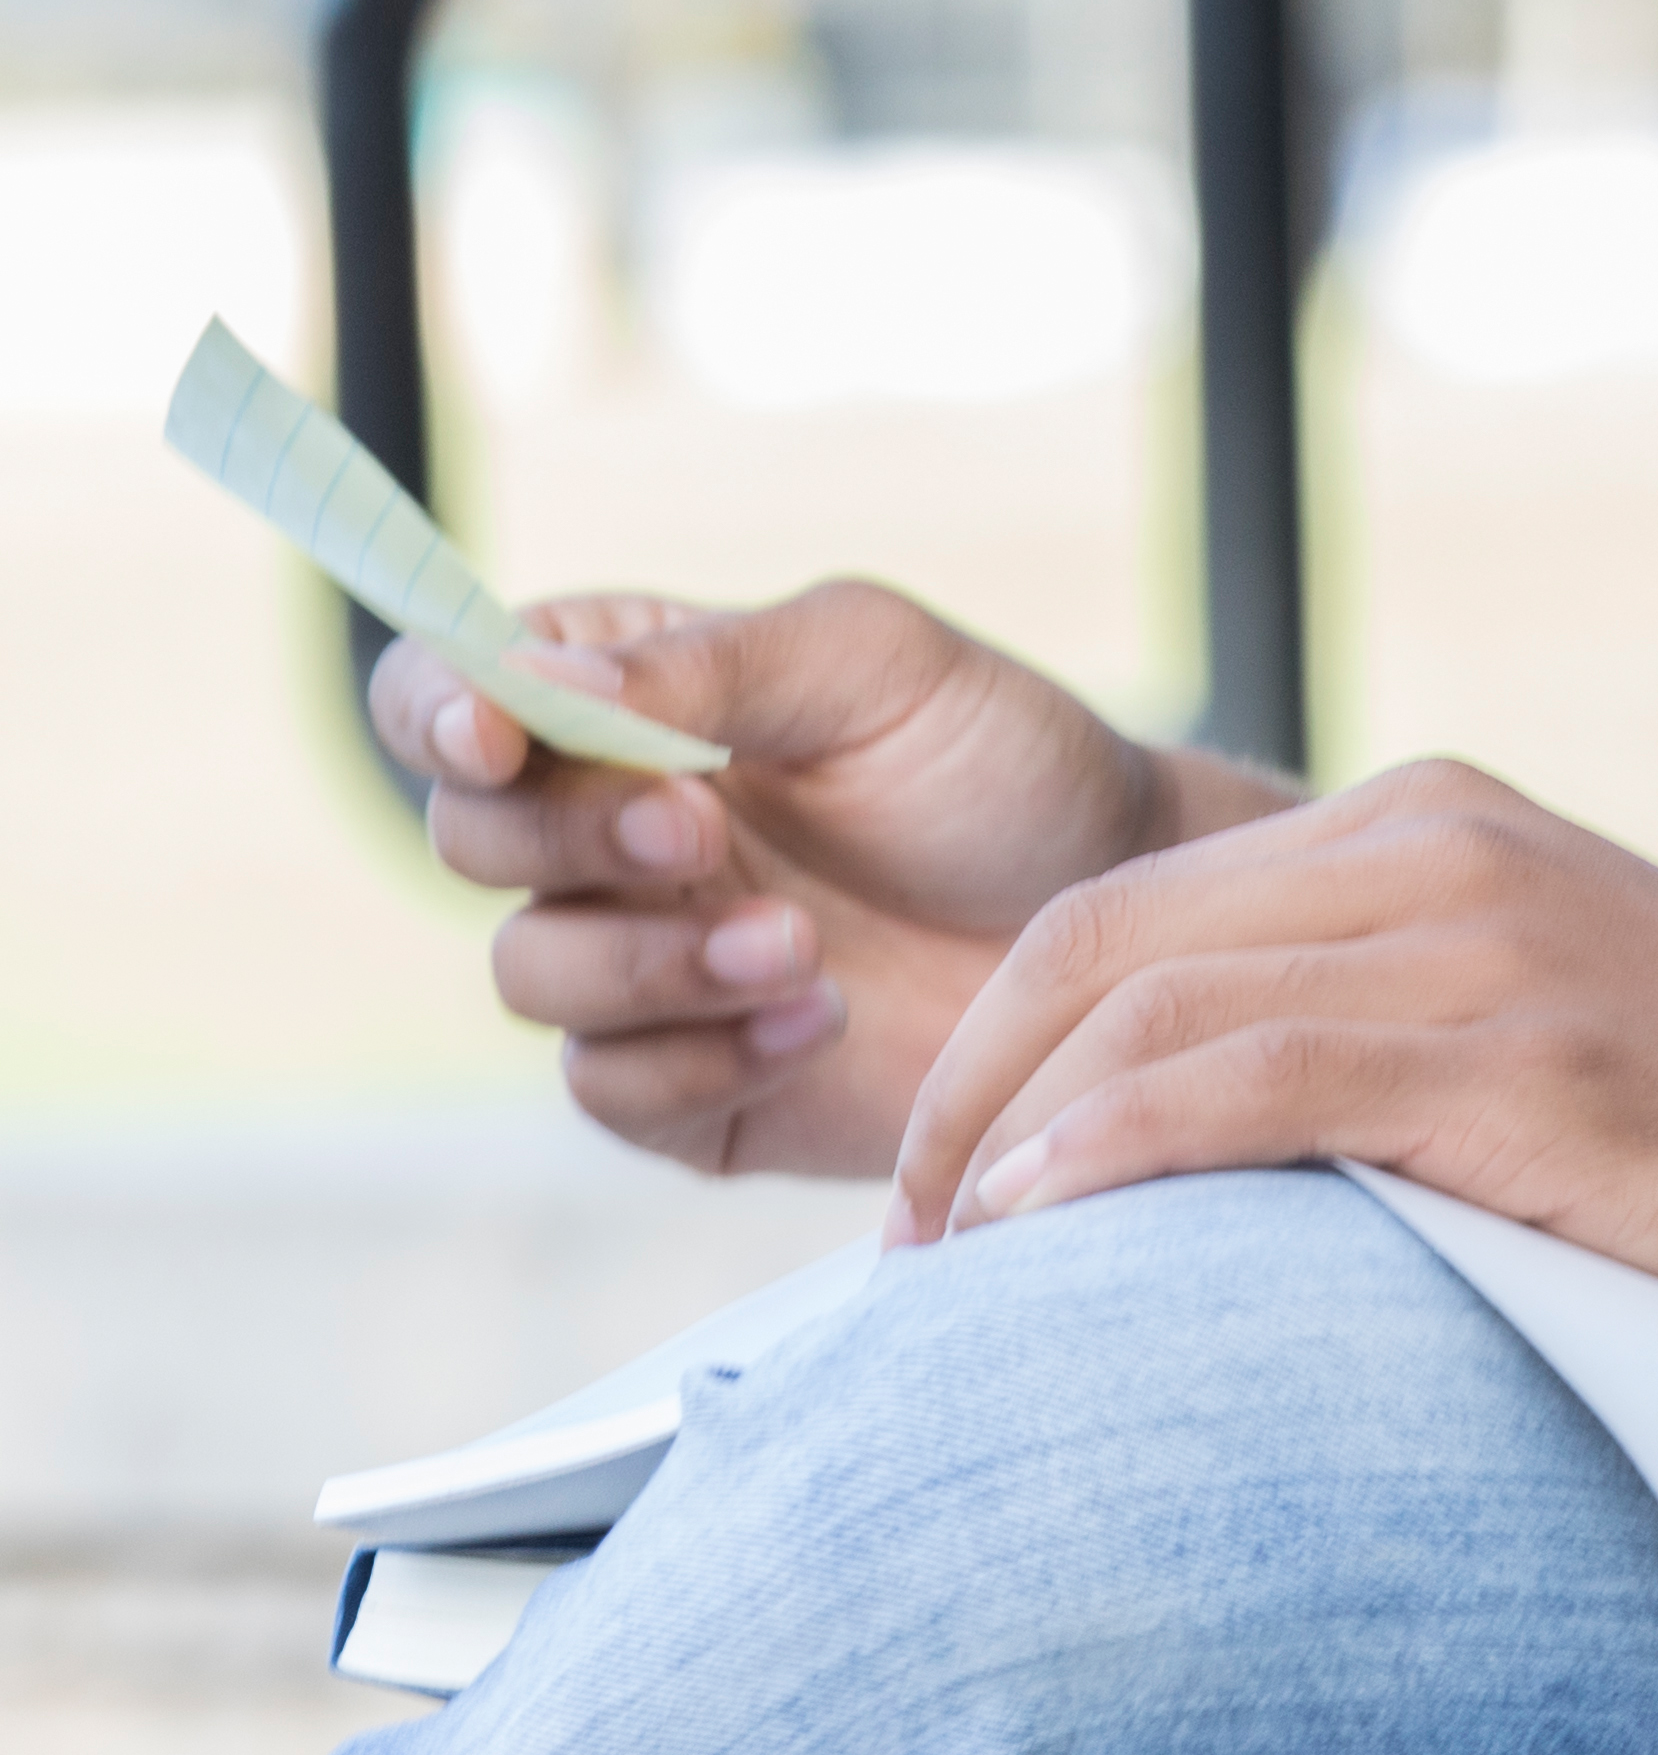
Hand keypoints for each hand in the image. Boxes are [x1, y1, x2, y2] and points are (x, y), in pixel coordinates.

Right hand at [391, 582, 1230, 1179]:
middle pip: (467, 841)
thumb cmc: (1002, 763)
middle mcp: (599, 838)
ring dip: (645, 961)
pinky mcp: (695, 1086)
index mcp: (615, 706)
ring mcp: (639, 964)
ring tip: (799, 944)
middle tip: (699, 834)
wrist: (1124, 916)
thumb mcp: (876, 665)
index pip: (445, 696)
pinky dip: (699, 1057)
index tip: (497, 732)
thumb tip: (536, 677)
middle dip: (569, 839)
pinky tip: (820, 1019)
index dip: (436, 711)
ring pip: (529, 976)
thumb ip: (709, 663)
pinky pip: (612, 1091)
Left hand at [886, 757, 1657, 1364]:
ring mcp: (1488, 945)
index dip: (996, 1046)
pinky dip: (1110, 1153)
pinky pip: (1245, 1083)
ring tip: (959, 1273)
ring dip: (1008, 1143)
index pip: (1132, 908)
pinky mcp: (1524, 1060)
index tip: (949, 1189)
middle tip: (912, 1250)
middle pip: (1100, 941)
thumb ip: (1392, 1035)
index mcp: (1441, 829)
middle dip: (961, 1095)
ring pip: (1149, 1005)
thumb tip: (1199, 1156)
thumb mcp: (1554, 1036)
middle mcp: (1448, 851)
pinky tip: (1045, 1229)